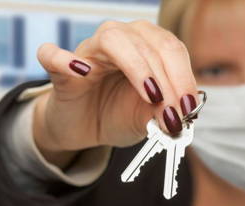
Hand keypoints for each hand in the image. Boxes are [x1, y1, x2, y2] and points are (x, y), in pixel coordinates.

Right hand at [33, 20, 197, 166]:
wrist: (85, 128)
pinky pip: (54, 55)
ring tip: (151, 95)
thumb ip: (165, 112)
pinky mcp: (60, 69)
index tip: (190, 108)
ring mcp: (90, 51)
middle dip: (167, 80)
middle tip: (174, 112)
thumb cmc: (119, 114)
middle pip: (150, 44)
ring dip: (138, 68)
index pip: (172, 50)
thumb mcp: (149, 117)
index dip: (184, 78)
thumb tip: (182, 114)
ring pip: (114, 40)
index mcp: (148, 46)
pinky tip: (82, 72)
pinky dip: (65, 60)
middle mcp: (122, 39)